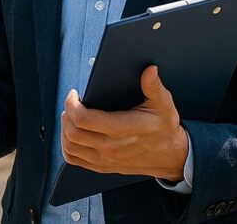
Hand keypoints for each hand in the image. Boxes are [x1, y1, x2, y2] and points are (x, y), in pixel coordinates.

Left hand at [60, 65, 187, 180]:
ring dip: (64, 129)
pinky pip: (74, 159)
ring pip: (70, 146)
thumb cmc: (165, 128)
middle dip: (67, 113)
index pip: (84, 119)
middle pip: (73, 132)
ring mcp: (106, 159)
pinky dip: (67, 146)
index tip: (74, 94)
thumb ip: (154, 87)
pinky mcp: (103, 167)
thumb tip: (149, 70)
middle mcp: (111, 147)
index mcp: (123, 129)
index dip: (72, 104)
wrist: (172, 157)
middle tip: (72, 103)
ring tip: (70, 116)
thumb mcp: (164, 105)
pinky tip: (71, 134)